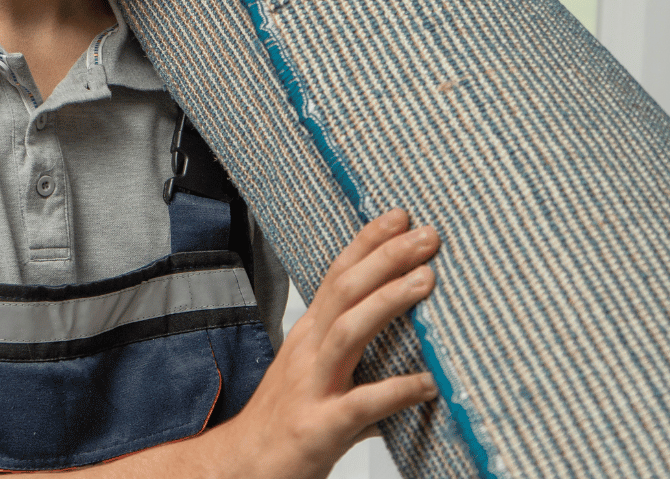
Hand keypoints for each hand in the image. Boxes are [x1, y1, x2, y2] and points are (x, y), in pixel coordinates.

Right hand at [195, 209, 440, 478]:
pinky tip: (428, 384)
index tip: (400, 216)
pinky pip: (362, 404)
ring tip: (425, 281)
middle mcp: (308, 352)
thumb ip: (357, 356)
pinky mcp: (319, 426)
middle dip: (386, 258)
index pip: (337, 276)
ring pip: (348, 332)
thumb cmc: (283, 422)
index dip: (367, 243)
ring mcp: (311, 387)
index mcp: (308, 335)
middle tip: (427, 236)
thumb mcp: (315, 374)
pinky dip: (396, 390)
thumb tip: (414, 348)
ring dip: (388, 302)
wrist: (242, 468)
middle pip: (344, 291)